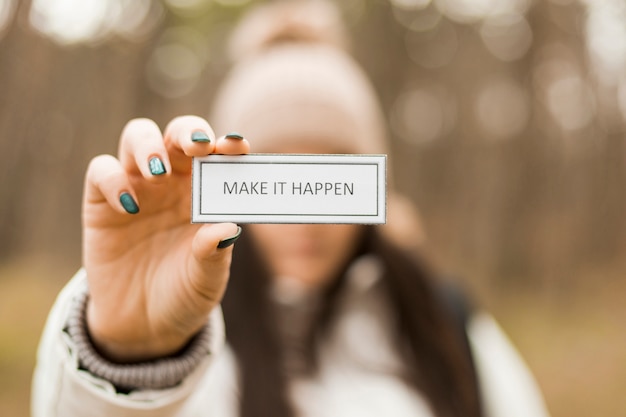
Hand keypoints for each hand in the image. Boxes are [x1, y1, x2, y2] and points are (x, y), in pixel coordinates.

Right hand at [82, 116, 248, 361]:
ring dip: (149, 145)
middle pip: (177, 134)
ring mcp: (137, 188)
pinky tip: (129, 207)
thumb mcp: (206, 280)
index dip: (227, 144)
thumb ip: (214, 254)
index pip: (218, 155)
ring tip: (157, 172)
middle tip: (197, 146)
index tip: (237, 147)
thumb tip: (229, 229)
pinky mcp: (102, 203)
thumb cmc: (185, 293)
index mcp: (206, 193)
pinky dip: (113, 179)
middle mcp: (173, 182)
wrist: (144, 324)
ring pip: (138, 137)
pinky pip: (102, 171)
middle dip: (188, 131)